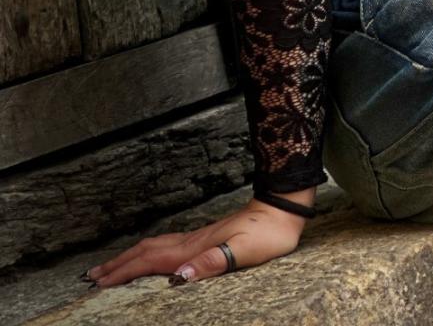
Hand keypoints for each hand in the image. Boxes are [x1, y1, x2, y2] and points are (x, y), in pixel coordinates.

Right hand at [81, 197, 307, 288]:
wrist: (282, 210)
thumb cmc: (267, 234)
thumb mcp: (244, 252)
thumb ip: (212, 263)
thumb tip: (179, 277)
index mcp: (195, 247)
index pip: (151, 261)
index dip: (125, 272)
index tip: (99, 283)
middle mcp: (191, 241)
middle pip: (146, 251)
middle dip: (118, 264)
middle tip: (91, 276)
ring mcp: (197, 237)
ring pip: (154, 246)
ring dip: (130, 257)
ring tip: (111, 266)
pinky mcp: (206, 237)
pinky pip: (167, 245)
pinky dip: (148, 252)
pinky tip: (150, 256)